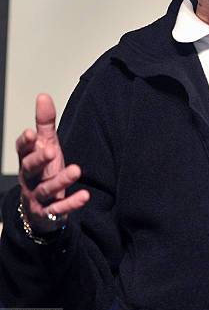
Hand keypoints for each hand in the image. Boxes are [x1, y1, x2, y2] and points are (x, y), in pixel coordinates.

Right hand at [16, 93, 89, 233]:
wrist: (39, 209)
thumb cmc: (43, 171)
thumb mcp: (46, 145)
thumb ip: (45, 123)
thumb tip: (43, 96)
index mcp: (28, 161)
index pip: (22, 151)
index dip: (25, 143)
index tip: (31, 133)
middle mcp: (30, 179)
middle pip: (30, 169)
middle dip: (39, 160)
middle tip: (52, 150)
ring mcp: (38, 197)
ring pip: (46, 189)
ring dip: (60, 180)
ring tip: (76, 170)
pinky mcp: (48, 213)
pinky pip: (58, 209)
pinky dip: (71, 204)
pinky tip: (85, 196)